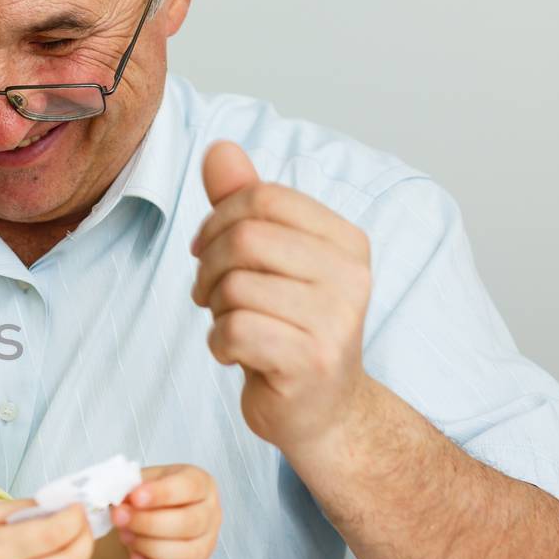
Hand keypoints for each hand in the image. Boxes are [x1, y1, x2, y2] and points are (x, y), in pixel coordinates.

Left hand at [110, 465, 221, 558]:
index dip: (162, 494)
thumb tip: (119, 501)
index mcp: (200, 483)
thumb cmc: (146, 495)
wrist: (146, 518)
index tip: (135, 498)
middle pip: (189, 523)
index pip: (189, 487)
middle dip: (149, 523)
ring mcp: (207, 544)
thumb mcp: (139, 481)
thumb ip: (130, 486)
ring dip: (149, 547)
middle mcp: (211, 513)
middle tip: (119, 519)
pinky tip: (135, 557)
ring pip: (186, 554)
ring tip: (125, 536)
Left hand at [190, 141, 372, 457]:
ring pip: (234, 286)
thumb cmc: (289, 327)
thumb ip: (244, 203)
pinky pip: (234, 331)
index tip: (208, 250)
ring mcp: (335, 320)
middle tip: (211, 294)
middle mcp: (350, 275)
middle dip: (209, 266)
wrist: (323, 410)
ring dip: (213, 308)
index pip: (262, 198)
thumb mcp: (270, 259)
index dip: (218, 220)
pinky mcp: (310, 361)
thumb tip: (219, 149)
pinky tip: (237, 354)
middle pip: (244, 238)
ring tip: (231, 324)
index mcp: (345, 240)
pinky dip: (219, 344)